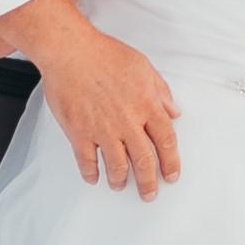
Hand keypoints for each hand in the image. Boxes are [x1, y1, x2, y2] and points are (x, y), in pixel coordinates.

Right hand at [13, 0, 179, 198]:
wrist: (70, 51)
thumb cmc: (104, 54)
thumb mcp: (143, 67)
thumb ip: (161, 91)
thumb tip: (174, 111)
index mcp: (146, 105)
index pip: (166, 141)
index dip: (171, 162)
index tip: (171, 174)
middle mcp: (127, 121)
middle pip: (144, 160)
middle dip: (149, 182)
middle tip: (149, 193)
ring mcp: (103, 129)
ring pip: (117, 166)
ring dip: (120, 180)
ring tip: (120, 186)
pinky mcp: (79, 132)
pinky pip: (87, 160)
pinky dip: (91, 173)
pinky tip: (93, 177)